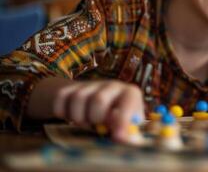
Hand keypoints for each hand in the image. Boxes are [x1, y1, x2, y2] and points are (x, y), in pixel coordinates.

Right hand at [28, 77, 143, 142]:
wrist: (94, 107)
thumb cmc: (116, 121)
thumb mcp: (126, 128)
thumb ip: (128, 135)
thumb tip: (124, 139)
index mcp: (130, 94)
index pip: (127, 104)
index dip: (122, 121)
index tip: (117, 137)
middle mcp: (112, 85)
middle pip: (98, 100)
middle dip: (95, 119)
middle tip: (96, 126)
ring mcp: (91, 84)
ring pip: (78, 98)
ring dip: (78, 118)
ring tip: (86, 123)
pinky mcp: (72, 87)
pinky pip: (61, 98)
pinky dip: (62, 113)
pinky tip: (71, 118)